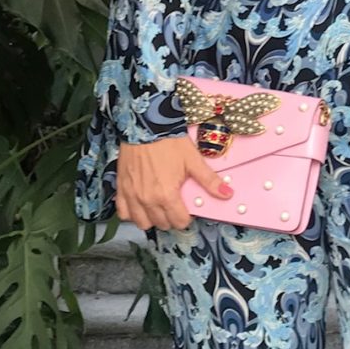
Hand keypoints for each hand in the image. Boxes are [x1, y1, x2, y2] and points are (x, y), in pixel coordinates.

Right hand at [116, 136, 231, 230]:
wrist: (145, 124)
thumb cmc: (170, 142)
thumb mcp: (193, 159)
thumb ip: (209, 180)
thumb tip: (228, 194)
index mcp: (167, 195)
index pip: (179, 222)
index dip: (185, 216)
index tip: (186, 208)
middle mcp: (148, 200)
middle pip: (162, 224)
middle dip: (170, 217)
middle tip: (174, 204)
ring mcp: (132, 195)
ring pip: (142, 223)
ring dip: (151, 218)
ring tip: (158, 206)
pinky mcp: (121, 188)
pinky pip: (123, 212)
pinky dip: (131, 212)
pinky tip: (140, 204)